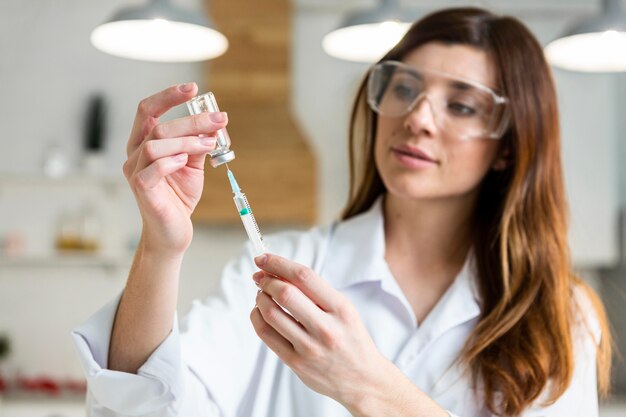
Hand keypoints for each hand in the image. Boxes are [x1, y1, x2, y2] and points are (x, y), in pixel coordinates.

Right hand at [123, 83, 227, 254]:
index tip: (194, 89)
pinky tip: (186, 161)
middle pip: (157, 125)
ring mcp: (135, 172)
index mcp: (144, 143)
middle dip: (192, 119)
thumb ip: (199, 144)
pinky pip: (152, 169)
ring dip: (186, 140)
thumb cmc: (179, 197)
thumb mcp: (193, 165)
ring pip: (156, 144)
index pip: (148, 110)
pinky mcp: (142, 190)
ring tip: (208, 144)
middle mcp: (135, 154)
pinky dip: (171, 161)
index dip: (169, 96)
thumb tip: (216, 122)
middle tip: (219, 120)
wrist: (173, 231)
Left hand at [249, 253, 390, 408]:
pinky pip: (267, 335)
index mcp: (341, 308)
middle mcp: (326, 328)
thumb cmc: (351, 338)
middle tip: (259, 276)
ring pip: (271, 314)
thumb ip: (316, 293)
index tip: (264, 257)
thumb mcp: (344, 310)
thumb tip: (278, 272)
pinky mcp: (296, 363)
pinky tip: (260, 312)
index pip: (304, 277)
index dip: (279, 263)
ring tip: (261, 294)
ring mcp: (310, 348)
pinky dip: (257, 317)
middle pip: (285, 293)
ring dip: (260, 298)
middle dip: (266, 280)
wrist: (363, 380)